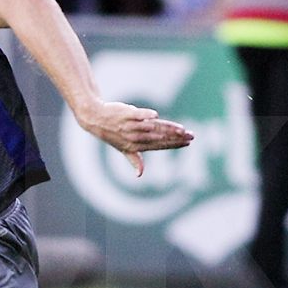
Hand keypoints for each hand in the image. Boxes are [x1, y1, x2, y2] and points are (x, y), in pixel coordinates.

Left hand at [76, 100, 192, 175]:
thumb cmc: (111, 134)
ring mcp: (130, 125)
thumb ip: (134, 159)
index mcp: (135, 146)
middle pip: (159, 137)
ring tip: (182, 129)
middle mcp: (134, 137)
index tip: (187, 143)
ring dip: (168, 128)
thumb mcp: (122, 149)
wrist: (95, 118)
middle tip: (191, 136)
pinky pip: (137, 115)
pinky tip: (155, 116)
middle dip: (177, 137)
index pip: (158, 145)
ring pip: (152, 127)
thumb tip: (140, 174)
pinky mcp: (126, 113)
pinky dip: (145, 115)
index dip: (173, 145)